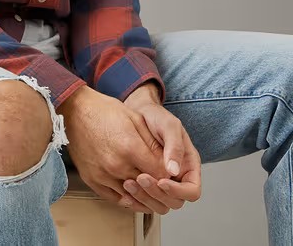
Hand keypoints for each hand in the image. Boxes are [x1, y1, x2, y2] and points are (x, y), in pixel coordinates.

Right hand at [56, 86, 173, 207]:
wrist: (75, 110)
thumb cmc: (104, 111)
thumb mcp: (135, 119)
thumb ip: (152, 143)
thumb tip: (167, 163)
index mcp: (130, 147)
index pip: (160, 173)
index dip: (168, 175)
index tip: (169, 172)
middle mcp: (116, 164)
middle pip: (146, 187)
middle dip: (156, 184)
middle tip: (160, 180)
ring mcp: (102, 174)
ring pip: (131, 196)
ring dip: (141, 192)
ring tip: (146, 185)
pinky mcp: (91, 179)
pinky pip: (114, 198)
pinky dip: (125, 197)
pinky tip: (131, 191)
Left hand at [121, 90, 201, 214]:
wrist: (139, 113)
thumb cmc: (157, 117)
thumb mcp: (169, 126)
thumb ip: (174, 146)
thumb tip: (174, 171)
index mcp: (188, 166)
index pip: (192, 191)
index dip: (178, 191)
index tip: (162, 181)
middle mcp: (177, 177)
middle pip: (175, 202)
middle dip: (158, 194)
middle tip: (141, 178)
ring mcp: (162, 181)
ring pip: (159, 204)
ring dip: (145, 198)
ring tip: (129, 183)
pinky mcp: (147, 183)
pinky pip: (145, 200)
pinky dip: (135, 199)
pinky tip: (125, 191)